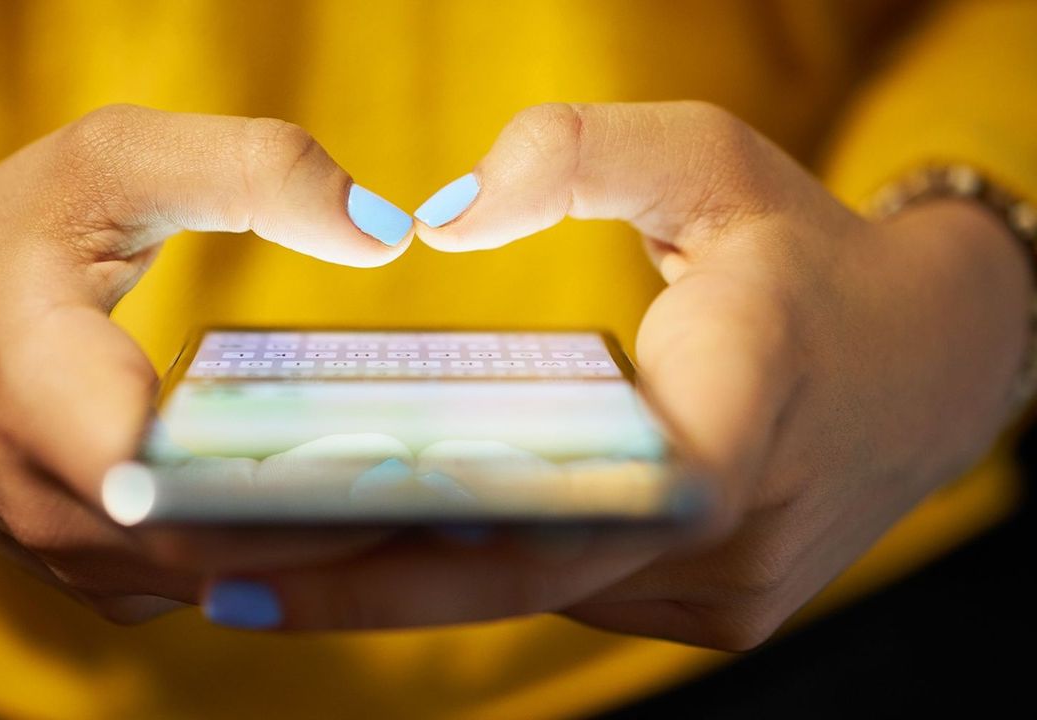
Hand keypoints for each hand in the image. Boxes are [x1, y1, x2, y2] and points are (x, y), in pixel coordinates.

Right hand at [0, 105, 412, 621]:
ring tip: (456, 503)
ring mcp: (77, 558)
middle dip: (358, 526)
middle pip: (231, 549)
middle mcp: (56, 510)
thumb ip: (248, 170)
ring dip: (336, 550)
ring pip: (231, 582)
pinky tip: (370, 510)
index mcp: (42, 398)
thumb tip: (386, 230)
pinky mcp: (100, 574)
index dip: (302, 487)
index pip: (181, 484)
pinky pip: (212, 582)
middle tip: (489, 488)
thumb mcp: (108, 163)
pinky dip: (290, 555)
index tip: (414, 464)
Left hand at [202, 102, 1030, 648]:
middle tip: (213, 575)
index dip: (405, 549)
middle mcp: (730, 538)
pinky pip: (574, 592)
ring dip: (413, 581)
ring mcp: (725, 593)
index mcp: (735, 416)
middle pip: (516, 578)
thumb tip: (443, 214)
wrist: (932, 363)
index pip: (557, 512)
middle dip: (362, 582)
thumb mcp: (711, 160)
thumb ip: (580, 154)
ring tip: (272, 558)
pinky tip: (392, 542)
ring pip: (539, 595)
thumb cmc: (807, 254)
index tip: (265, 559)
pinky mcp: (716, 610)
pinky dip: (484, 571)